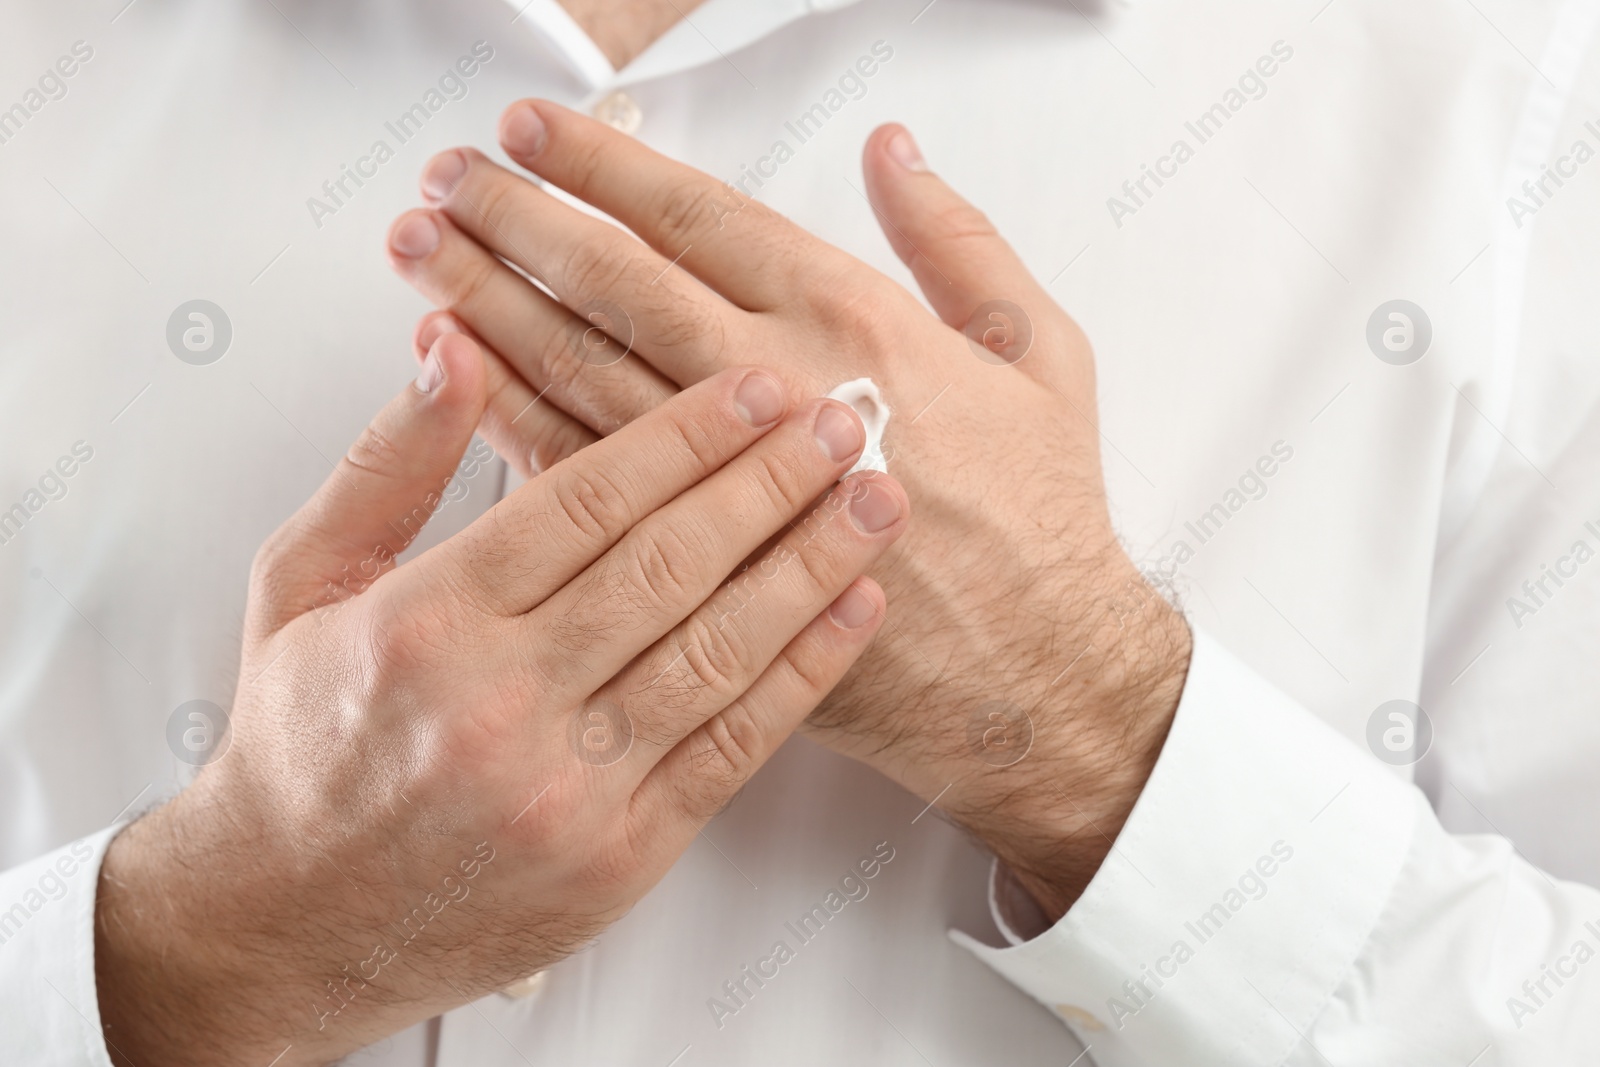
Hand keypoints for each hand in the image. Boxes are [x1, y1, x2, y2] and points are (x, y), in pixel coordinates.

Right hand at [93, 338, 906, 1065]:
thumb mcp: (305, 581)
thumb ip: (390, 462)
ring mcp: (569, 786)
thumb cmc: (305, 746)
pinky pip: (733, 747)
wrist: (295, 920)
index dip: (689, 432)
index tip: (755, 387)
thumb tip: (453, 347)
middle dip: (771, 480)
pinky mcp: (621, 852)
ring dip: (811, 564)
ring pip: (719, 649)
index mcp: (432, 621)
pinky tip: (852, 612)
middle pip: (671, 563)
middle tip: (843, 419)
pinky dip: (804, 673)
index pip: (589, 498)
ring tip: (873, 500)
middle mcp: (504, 702)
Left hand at [386, 101, 1191, 919]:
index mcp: (854, 322)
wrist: (1035, 673)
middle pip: (614, 284)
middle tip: (443, 180)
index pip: (697, 218)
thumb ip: (960, 240)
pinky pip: (591, 482)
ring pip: (583, 372)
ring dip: (493, 305)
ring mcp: (730, 484)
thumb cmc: (1042, 517)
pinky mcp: (703, 566)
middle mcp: (779, 388)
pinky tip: (463, 380)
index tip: (534, 135)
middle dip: (517, 223)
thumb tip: (892, 153)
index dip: (604, 168)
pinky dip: (520, 422)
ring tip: (422, 256)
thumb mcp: (1041, 353)